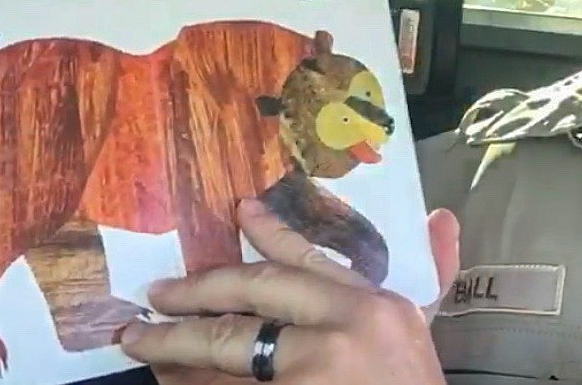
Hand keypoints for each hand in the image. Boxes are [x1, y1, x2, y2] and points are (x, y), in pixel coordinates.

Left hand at [120, 200, 459, 383]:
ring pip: (226, 355)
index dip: (264, 233)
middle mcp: (337, 335)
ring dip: (177, 348)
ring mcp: (305, 381)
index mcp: (371, 306)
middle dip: (194, 295)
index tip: (233, 212)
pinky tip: (169, 380)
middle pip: (250, 302)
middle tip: (154, 294)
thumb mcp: (423, 328)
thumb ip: (430, 269)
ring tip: (140, 338)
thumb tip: (441, 215)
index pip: (304, 258)